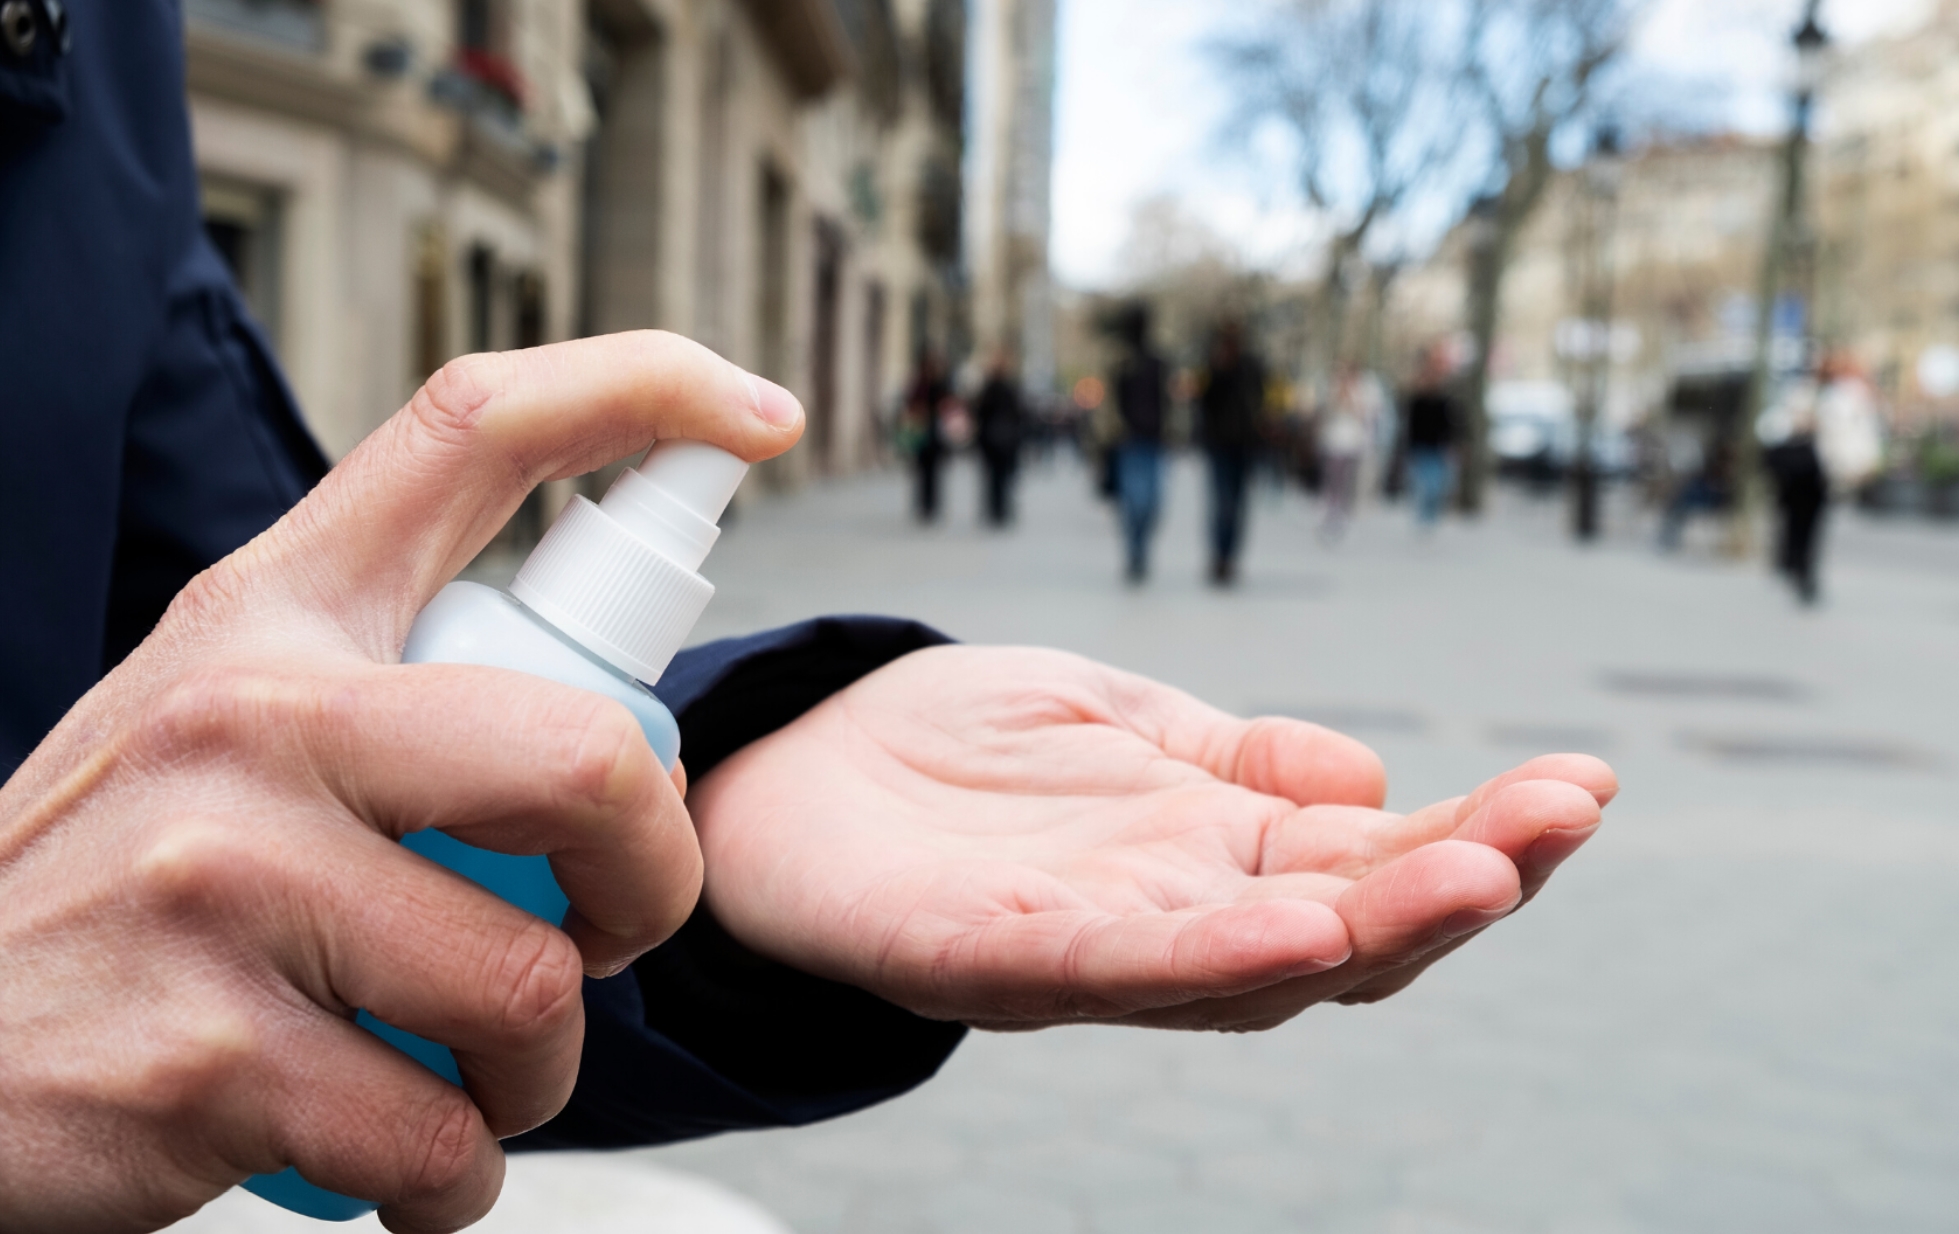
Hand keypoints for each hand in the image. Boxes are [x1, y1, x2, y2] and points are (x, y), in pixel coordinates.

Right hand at [0, 334, 801, 1233]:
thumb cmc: (125, 895)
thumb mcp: (224, 730)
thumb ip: (389, 690)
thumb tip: (618, 726)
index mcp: (274, 614)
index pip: (475, 429)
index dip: (643, 388)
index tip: (763, 416)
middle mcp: (249, 714)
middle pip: (587, 754)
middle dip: (655, 882)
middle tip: (611, 937)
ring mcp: (216, 878)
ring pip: (529, 984)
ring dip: (536, 1071)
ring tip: (464, 1076)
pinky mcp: (200, 1053)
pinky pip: (438, 1133)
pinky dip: (455, 1177)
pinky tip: (403, 1162)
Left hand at [689, 646, 1614, 1030]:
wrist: (793, 767)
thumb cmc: (955, 749)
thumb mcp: (1117, 718)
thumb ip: (1235, 757)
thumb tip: (1369, 770)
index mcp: (1214, 852)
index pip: (1372, 854)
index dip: (1478, 832)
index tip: (1581, 786)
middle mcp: (1172, 916)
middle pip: (1343, 927)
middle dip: (1461, 880)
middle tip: (1561, 822)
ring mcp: (1085, 949)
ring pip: (1250, 970)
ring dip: (1366, 930)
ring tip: (1473, 879)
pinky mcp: (980, 958)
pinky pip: (1103, 973)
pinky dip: (1204, 961)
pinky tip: (1289, 931)